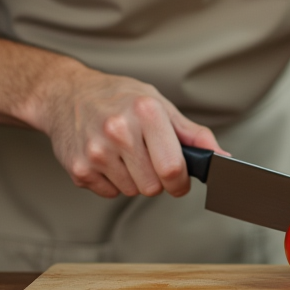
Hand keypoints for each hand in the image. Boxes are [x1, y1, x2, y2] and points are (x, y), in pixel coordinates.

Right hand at [34, 65, 225, 198]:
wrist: (67, 95)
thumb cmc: (118, 98)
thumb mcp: (159, 105)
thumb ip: (193, 134)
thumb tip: (223, 158)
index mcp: (145, 112)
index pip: (173, 168)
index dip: (181, 181)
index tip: (180, 179)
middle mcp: (119, 130)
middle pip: (154, 186)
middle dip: (157, 179)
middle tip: (147, 157)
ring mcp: (96, 151)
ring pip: (132, 191)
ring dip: (134, 179)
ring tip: (124, 153)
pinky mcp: (79, 169)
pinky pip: (110, 194)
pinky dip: (112, 182)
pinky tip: (107, 158)